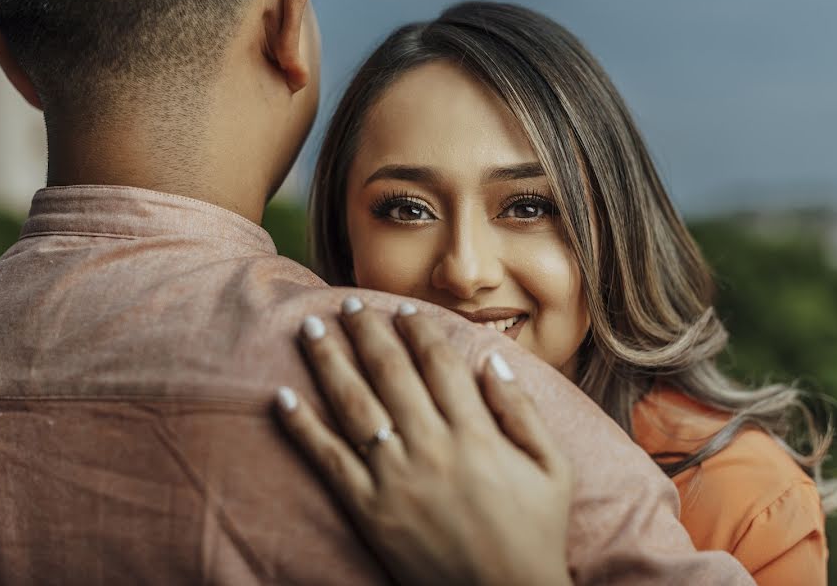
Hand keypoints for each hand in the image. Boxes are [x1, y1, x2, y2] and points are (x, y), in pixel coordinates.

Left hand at [275, 298, 572, 585]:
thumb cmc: (535, 533)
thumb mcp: (553, 469)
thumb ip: (523, 412)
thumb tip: (492, 362)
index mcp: (476, 434)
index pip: (439, 364)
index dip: (418, 330)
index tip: (402, 308)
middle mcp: (432, 447)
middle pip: (390, 373)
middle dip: (366, 332)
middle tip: (348, 303)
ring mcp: (395, 479)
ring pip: (354, 405)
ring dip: (329, 361)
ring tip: (311, 327)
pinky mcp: (369, 510)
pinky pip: (329, 460)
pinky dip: (303, 427)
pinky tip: (283, 397)